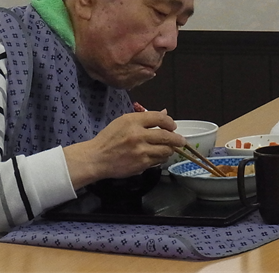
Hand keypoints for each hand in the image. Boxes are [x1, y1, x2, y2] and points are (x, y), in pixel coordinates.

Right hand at [63, 109, 184, 188]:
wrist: (97, 158)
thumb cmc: (109, 138)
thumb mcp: (124, 122)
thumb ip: (145, 118)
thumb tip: (165, 113)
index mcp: (133, 121)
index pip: (159, 118)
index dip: (170, 122)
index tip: (173, 126)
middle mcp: (138, 135)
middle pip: (167, 136)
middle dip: (177, 139)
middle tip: (181, 140)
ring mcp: (141, 151)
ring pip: (166, 150)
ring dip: (169, 149)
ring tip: (168, 148)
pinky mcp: (141, 164)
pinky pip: (158, 161)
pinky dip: (161, 158)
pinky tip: (157, 156)